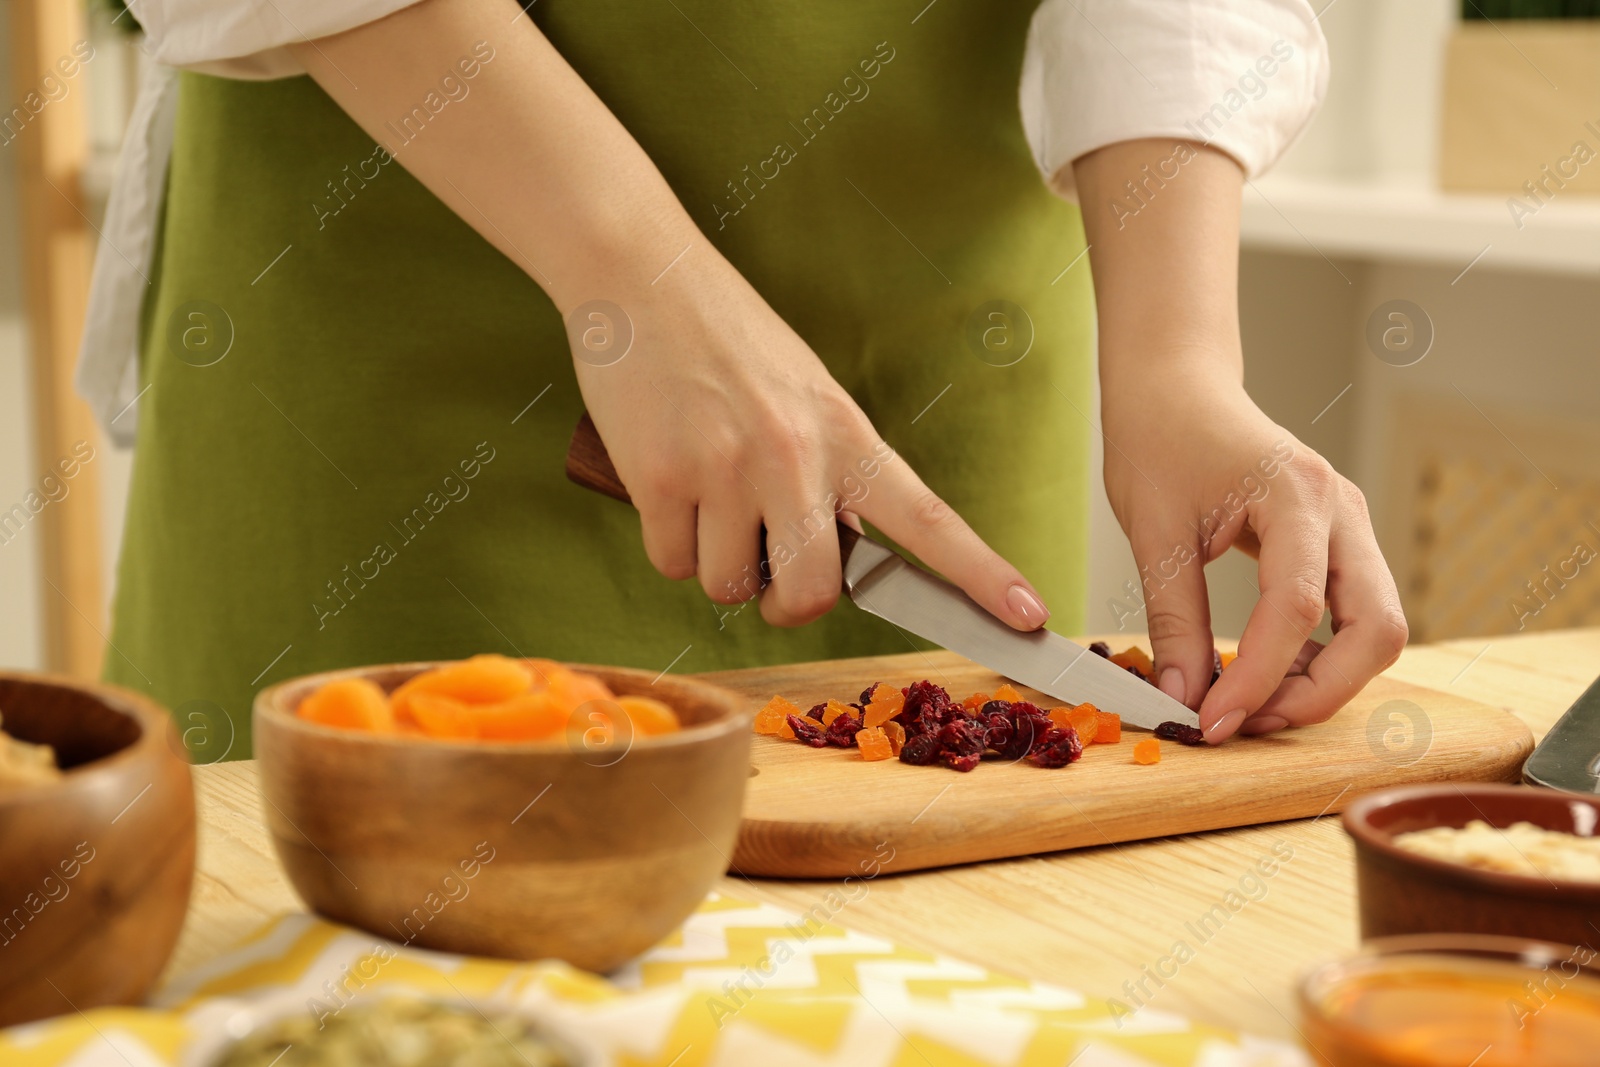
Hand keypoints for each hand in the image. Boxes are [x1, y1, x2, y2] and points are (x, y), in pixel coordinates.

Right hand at [572, 251, 1050, 630]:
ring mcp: (728, 469)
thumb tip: (836, 550)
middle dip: (785, 601)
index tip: (1030, 618)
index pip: (927, 518)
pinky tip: (666, 482)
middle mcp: (797, 456)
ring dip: (715, 560)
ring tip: (704, 489)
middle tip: (767, 568)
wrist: (645, 276)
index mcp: (847, 434)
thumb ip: (832, 471)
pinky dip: (668, 542)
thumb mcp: (808, 394)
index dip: (981, 575)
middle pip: (811, 594)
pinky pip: (671, 563)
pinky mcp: (662, 479)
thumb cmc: (729, 341)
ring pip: (730, 586)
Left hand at [1102, 378, 1406, 741]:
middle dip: (1318, 692)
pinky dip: (1319, 657)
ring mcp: (1350, 527)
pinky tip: (1263, 673)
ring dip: (1324, 680)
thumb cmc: (1159, 438)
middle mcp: (1342, 511)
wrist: (1175, 388)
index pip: (1296, 609)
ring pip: (1377, 628)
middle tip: (1244, 722)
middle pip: (1377, 628)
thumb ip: (1173, 618)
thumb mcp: (1152, 532)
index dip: (1256, 678)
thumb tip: (1183, 700)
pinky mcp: (1339, 544)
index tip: (1212, 721)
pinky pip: (1352, 615)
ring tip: (1247, 703)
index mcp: (1296, 494)